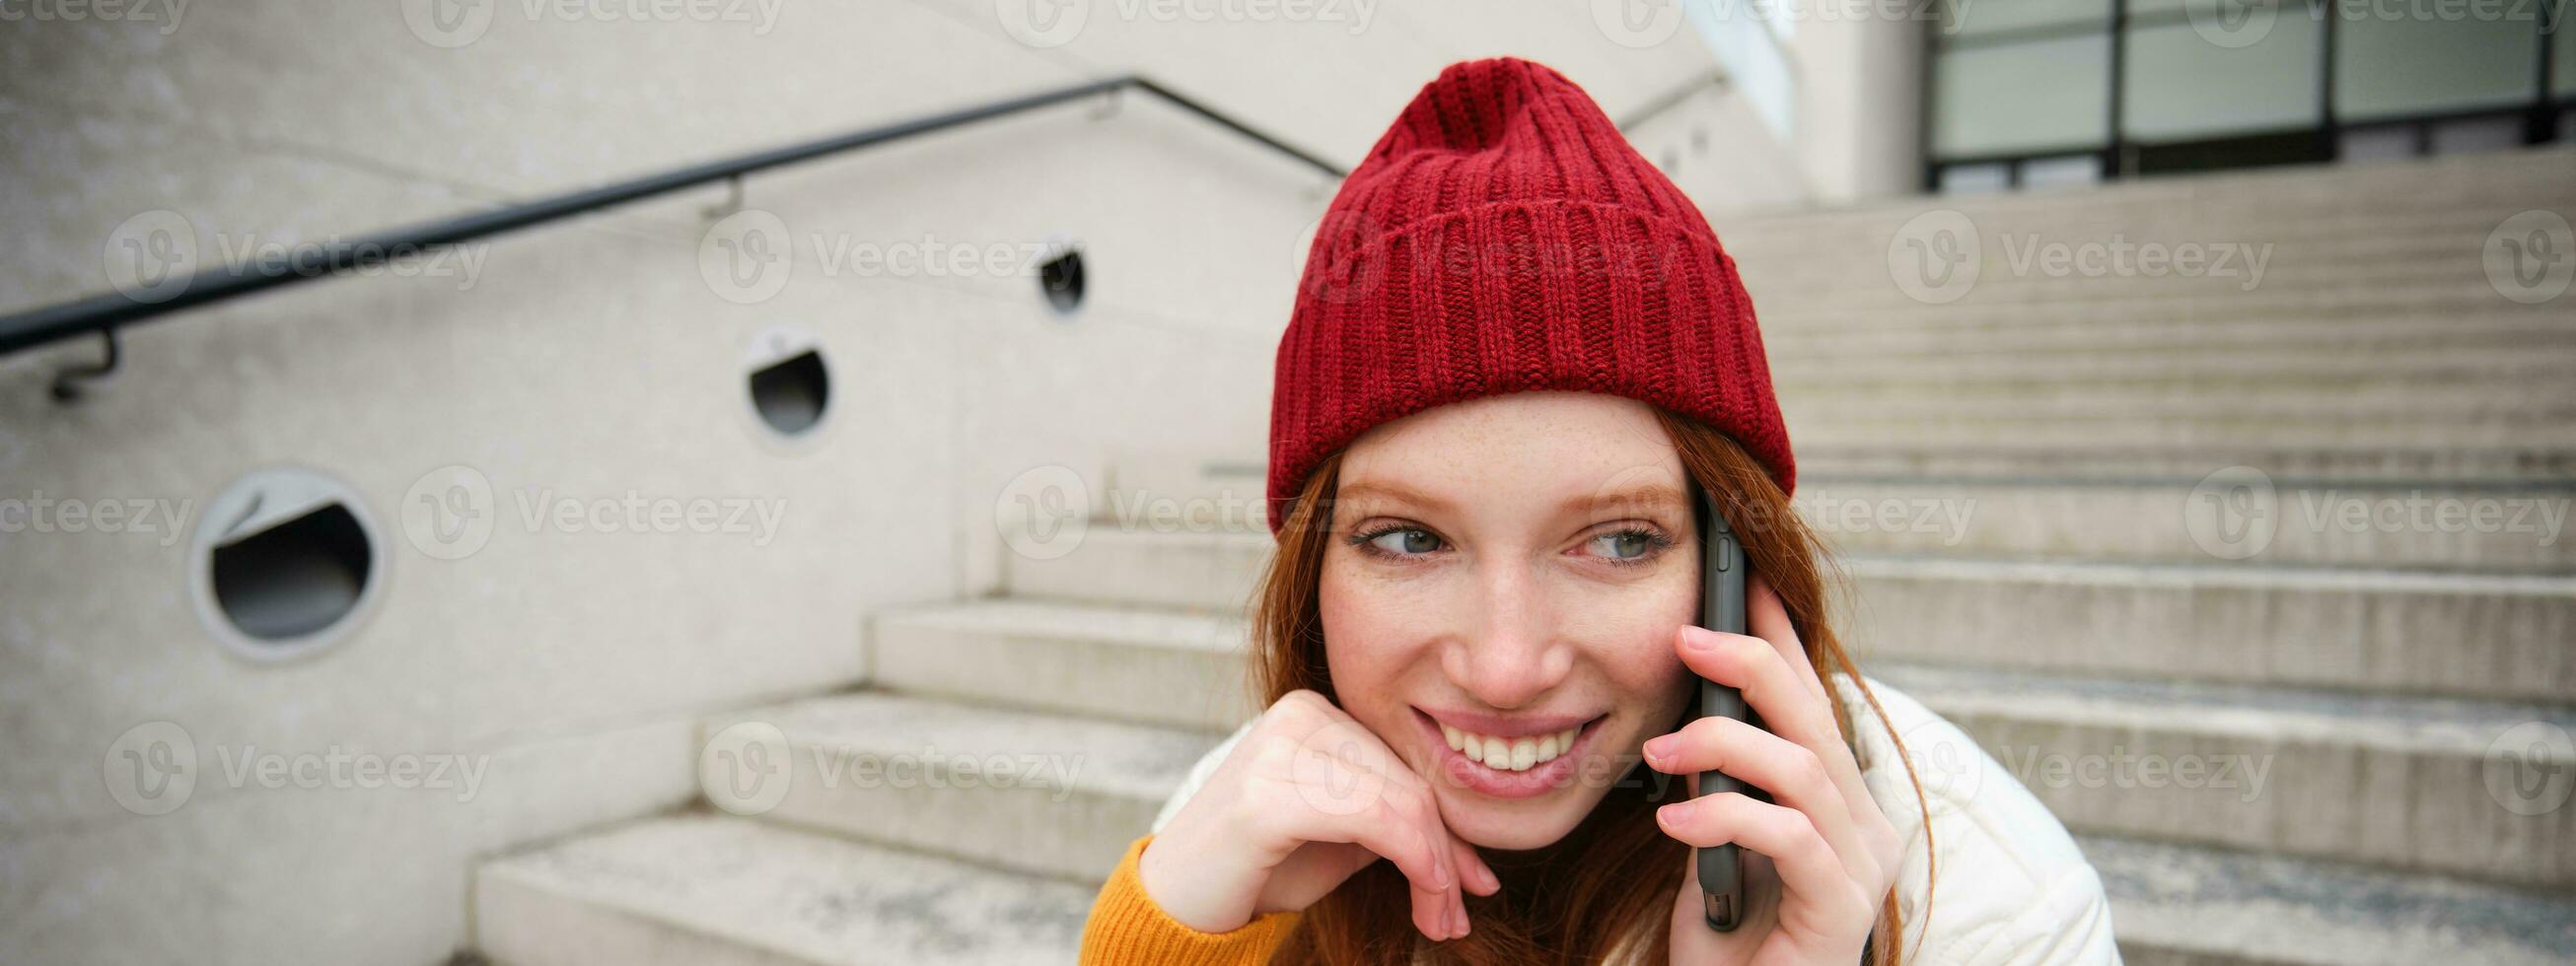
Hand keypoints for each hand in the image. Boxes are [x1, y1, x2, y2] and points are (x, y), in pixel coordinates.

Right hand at [1138, 689, 1502, 939]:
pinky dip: (1415, 863)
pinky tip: (1425, 902)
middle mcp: (1299, 712)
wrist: (1177, 901)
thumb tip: (1475, 865)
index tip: (1476, 884)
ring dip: (1435, 872)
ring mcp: (1281, 746)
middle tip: (1458, 916)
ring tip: (1442, 922)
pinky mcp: (1270, 793)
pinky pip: (1375, 820)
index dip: (1448, 828)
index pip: (1406, 765)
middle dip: (1446, 856)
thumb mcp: (1343, 841)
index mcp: (1316, 711)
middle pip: (1409, 782)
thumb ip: (1398, 828)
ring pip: (1401, 802)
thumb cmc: (1261, 872)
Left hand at [1646, 575, 1903, 964]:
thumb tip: (1689, 715)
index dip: (1779, 639)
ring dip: (1724, 744)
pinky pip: (1790, 838)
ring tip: (1661, 748)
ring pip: (1804, 771)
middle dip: (1751, 664)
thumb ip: (1720, 783)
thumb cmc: (1728, 938)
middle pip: (1817, 720)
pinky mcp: (1842, 910)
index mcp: (1842, 803)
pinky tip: (1676, 821)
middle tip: (1685, 637)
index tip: (1742, 582)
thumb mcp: (1714, 842)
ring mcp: (1863, 869)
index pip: (1813, 702)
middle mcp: (1867, 828)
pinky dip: (1727, 816)